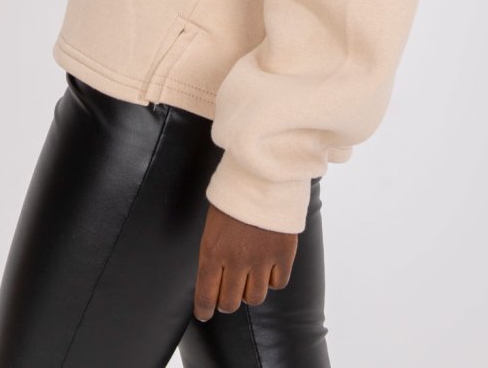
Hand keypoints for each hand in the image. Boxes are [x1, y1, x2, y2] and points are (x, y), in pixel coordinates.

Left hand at [193, 200, 297, 318]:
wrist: (264, 173)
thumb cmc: (234, 197)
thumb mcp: (213, 226)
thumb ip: (213, 254)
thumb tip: (213, 281)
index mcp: (213, 252)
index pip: (205, 297)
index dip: (204, 310)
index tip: (205, 313)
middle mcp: (236, 261)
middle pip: (230, 303)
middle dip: (228, 300)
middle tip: (230, 290)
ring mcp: (262, 259)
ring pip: (255, 298)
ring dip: (252, 290)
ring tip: (252, 275)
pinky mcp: (284, 253)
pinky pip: (279, 283)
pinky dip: (274, 278)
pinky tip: (270, 266)